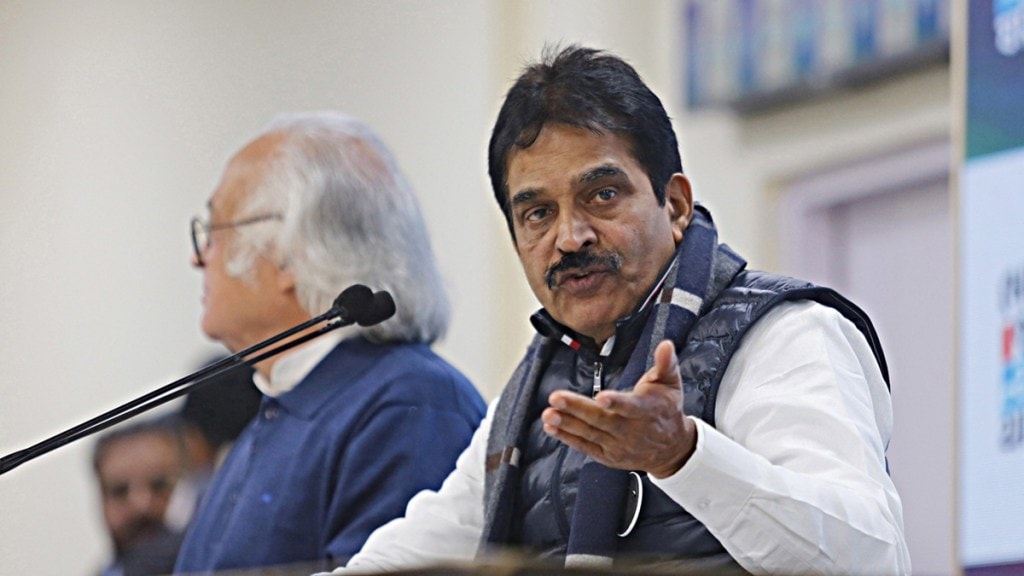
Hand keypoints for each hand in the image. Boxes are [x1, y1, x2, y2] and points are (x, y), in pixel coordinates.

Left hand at [541, 339, 696, 477]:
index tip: (601, 397)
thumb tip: (665, 344)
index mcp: (646, 410)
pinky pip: (585, 446)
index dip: (616, 402)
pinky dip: (567, 438)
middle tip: (555, 397)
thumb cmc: (667, 410)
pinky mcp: (607, 455)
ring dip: (567, 423)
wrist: (672, 449)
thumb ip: (666, 364)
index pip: (630, 407)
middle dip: (577, 408)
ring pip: (589, 433)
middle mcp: (630, 430)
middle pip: (601, 419)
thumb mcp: (671, 384)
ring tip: (548, 413)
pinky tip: (551, 427)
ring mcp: (617, 445)